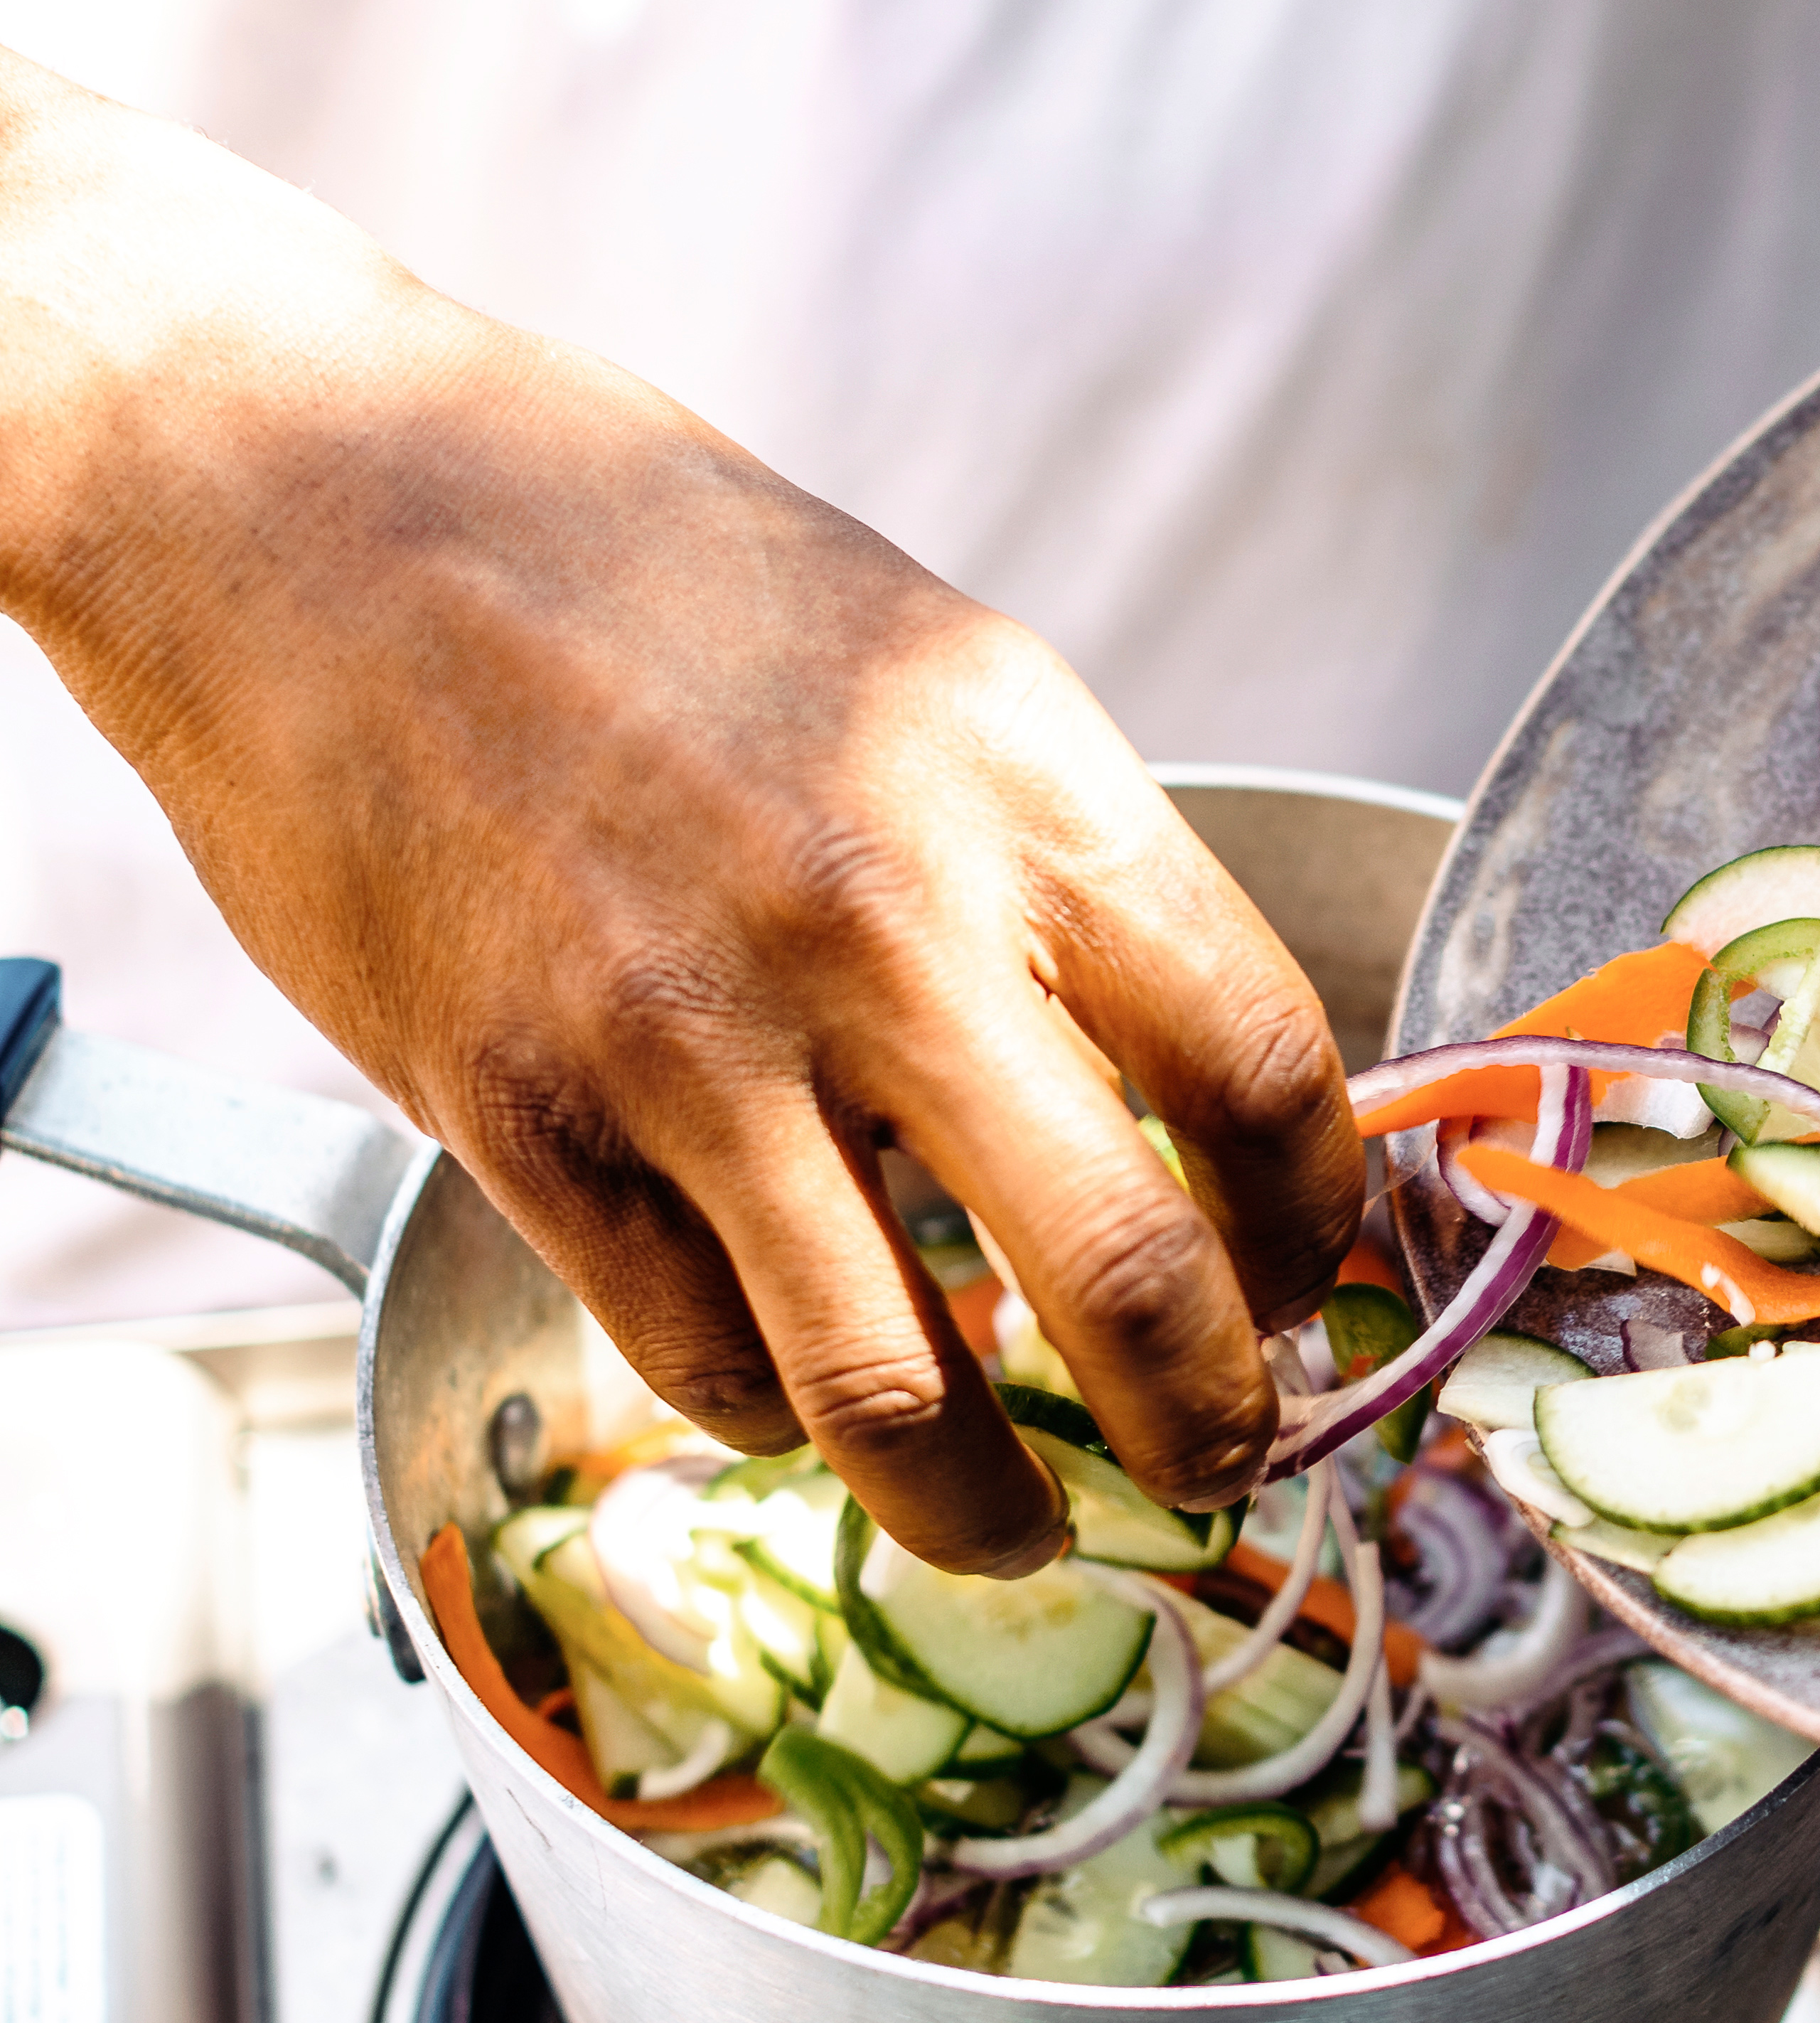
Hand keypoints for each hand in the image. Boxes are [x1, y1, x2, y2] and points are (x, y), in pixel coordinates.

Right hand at [0, 65, 1359, 1557]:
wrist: (303, 501)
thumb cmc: (628, 566)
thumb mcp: (920, 661)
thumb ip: (1047, 868)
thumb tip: (1179, 1084)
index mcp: (1019, 780)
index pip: (1262, 1071)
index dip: (1314, 1226)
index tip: (1302, 1282)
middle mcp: (881, 918)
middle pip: (1128, 1277)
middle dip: (1207, 1426)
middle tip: (1218, 1470)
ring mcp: (691, 1038)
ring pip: (897, 1390)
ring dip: (984, 1505)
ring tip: (1015, 1521)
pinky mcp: (523, 1121)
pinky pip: (701, 1355)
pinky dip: (769, 1403)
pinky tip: (786, 1377)